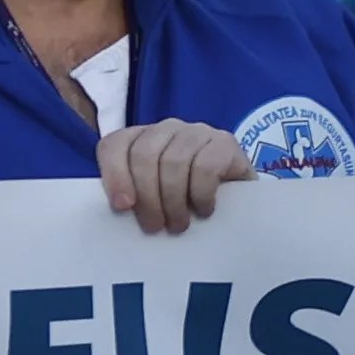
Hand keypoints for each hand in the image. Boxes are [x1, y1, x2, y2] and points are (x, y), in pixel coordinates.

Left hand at [96, 123, 255, 234]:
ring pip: (174, 162)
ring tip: (178, 224)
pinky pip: (205, 167)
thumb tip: (122, 209)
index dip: (114, 174)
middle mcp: (168, 128)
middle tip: (154, 226)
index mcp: (141, 138)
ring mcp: (198, 132)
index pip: (115, 145)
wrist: (240, 202)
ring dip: (173, 200)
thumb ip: (134, 196)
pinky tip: (204, 210)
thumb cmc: (187, 201)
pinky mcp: (226, 142)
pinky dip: (200, 194)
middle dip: (147, 196)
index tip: (122, 206)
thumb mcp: (154, 197)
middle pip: (144, 155)